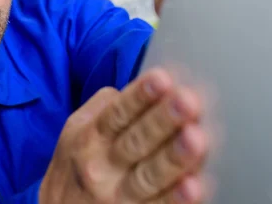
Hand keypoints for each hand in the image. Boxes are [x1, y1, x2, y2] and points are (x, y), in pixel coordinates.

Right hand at [39, 69, 206, 203]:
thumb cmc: (75, 166)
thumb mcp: (76, 132)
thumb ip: (106, 108)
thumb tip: (143, 87)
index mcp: (90, 136)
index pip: (117, 113)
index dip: (140, 96)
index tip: (161, 79)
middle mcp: (101, 166)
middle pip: (136, 141)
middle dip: (162, 121)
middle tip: (187, 101)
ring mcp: (117, 196)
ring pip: (148, 177)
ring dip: (173, 159)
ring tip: (196, 141)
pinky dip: (174, 199)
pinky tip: (193, 188)